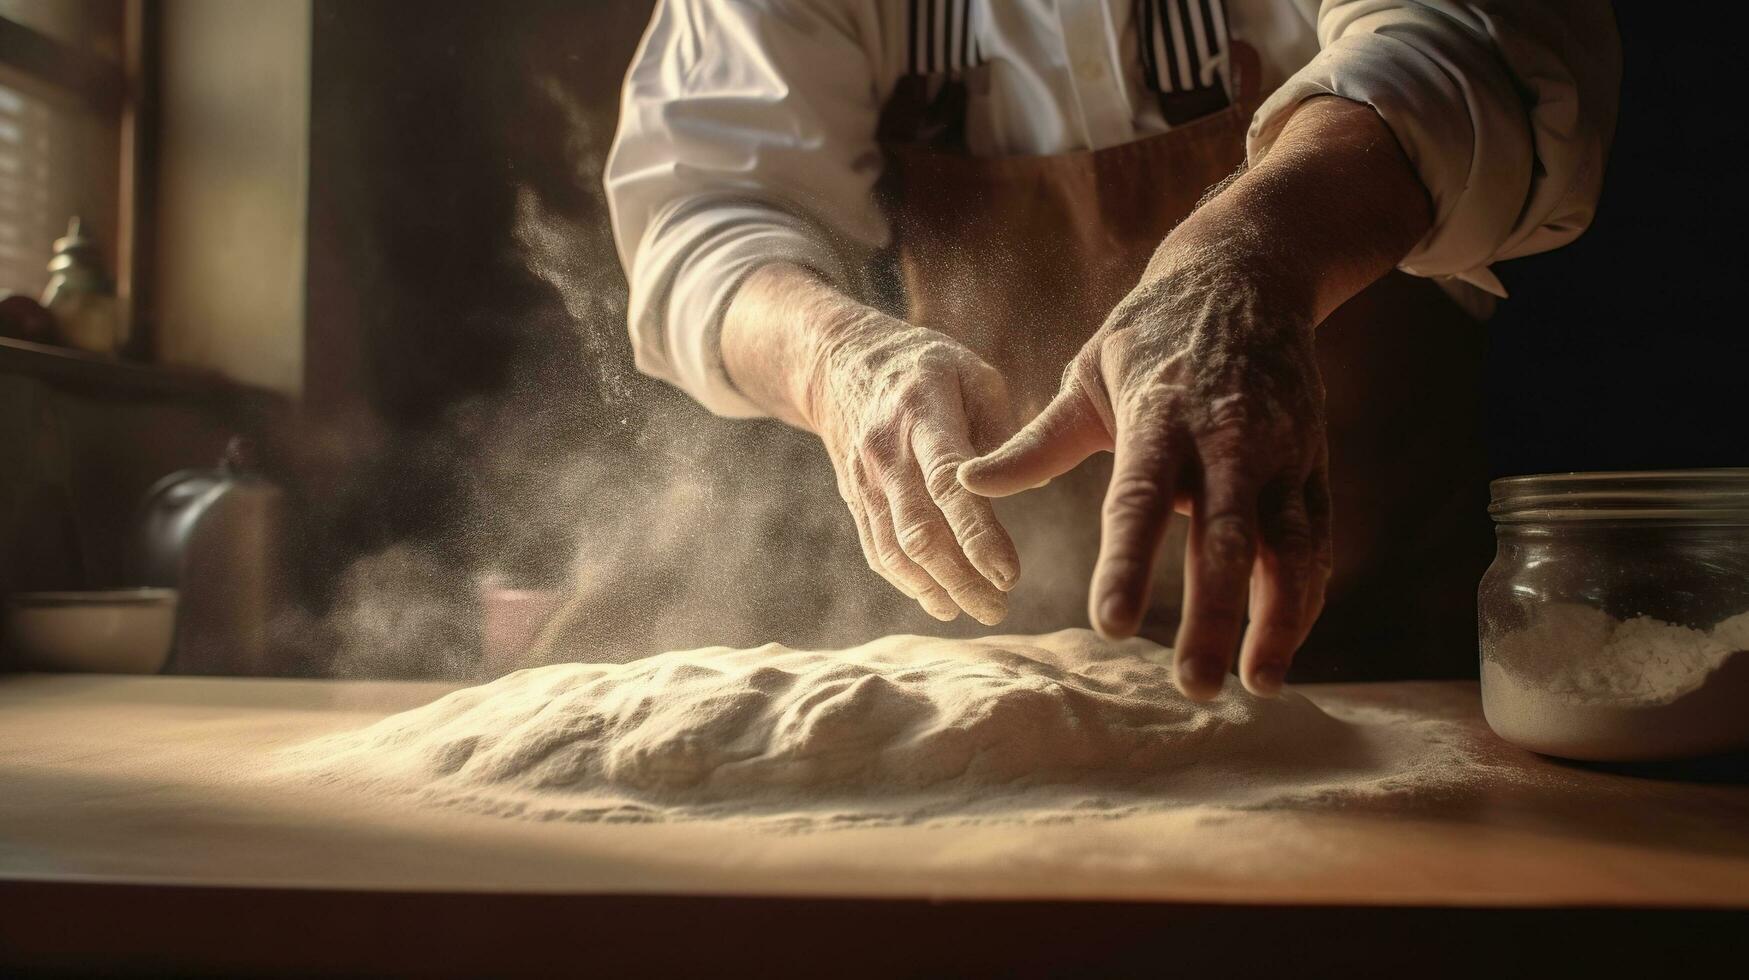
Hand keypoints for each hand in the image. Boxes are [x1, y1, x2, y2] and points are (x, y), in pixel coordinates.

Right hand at [806, 314, 1019, 623]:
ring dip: (937, 589)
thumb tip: (1035, 483)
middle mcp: (887, 452)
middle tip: (999, 607)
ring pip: (896, 550)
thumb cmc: (927, 367)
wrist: (839, 363)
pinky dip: (909, 583)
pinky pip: (878, 550)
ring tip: (978, 610)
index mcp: (922, 413)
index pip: (948, 484)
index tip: (1010, 574)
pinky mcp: (855, 499)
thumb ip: (1002, 430)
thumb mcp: (974, 374)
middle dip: (960, 578)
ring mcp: (865, 480)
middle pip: (919, 530)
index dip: (978, 533)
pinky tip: (941, 601)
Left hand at [959, 97, 1430, 699]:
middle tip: (1190, 686)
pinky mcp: (1314, 463)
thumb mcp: (1088, 375)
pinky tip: (1282, 647)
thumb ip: (1035, 442)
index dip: (1127, 564)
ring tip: (1257, 685)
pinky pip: (1313, 541)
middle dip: (1211, 616)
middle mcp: (1229, 437)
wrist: (1249, 274)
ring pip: (1288, 547)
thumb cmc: (1151, 334)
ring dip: (1276, 619)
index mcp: (1161, 416)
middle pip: (1223, 539)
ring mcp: (1281, 452)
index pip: (1139, 500)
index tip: (1109, 626)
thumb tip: (965, 481)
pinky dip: (1303, 596)